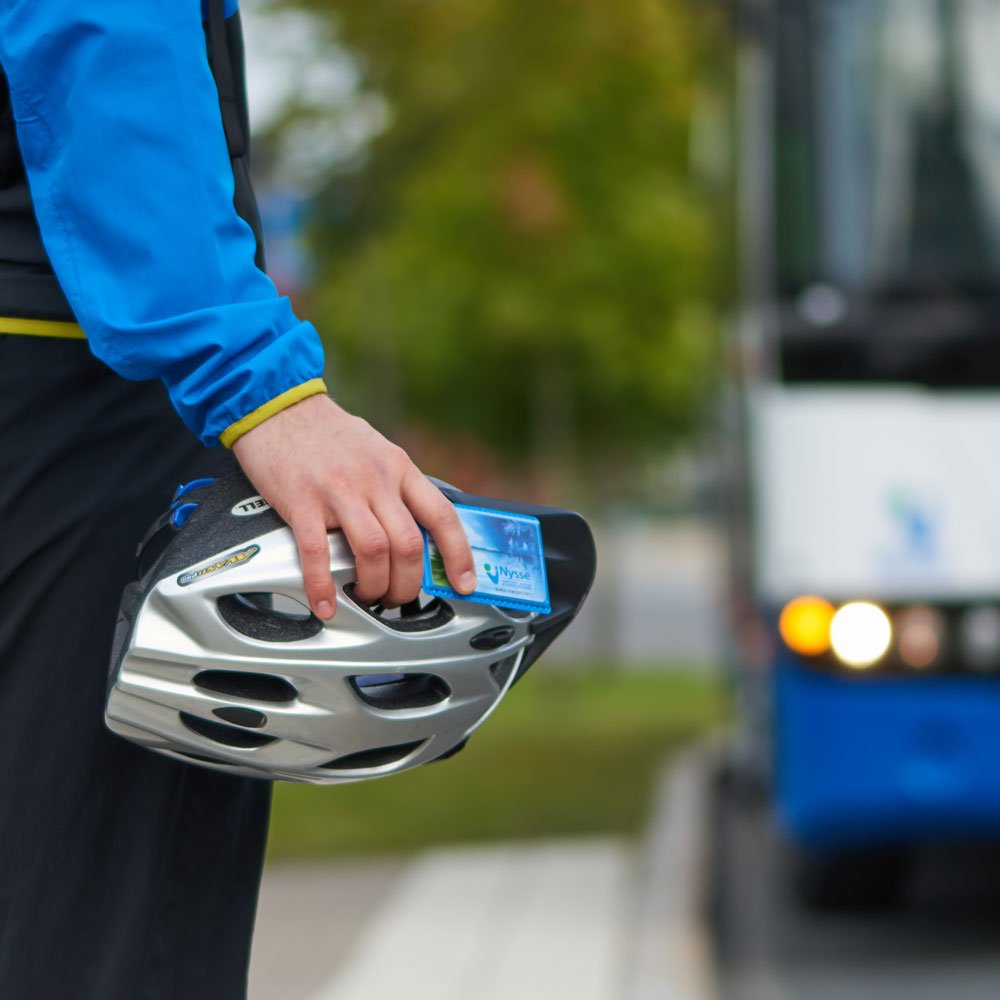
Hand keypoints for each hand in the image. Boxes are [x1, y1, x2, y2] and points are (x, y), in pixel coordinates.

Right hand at [232, 394, 475, 618]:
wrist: (277, 406)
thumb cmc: (325, 432)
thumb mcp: (378, 450)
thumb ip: (398, 485)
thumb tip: (419, 524)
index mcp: (398, 467)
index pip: (442, 515)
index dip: (458, 554)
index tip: (464, 581)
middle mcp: (374, 479)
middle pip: (409, 544)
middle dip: (408, 583)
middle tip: (399, 598)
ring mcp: (339, 490)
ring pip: (374, 551)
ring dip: (374, 585)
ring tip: (367, 595)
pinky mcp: (302, 501)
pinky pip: (318, 553)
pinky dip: (323, 585)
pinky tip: (326, 602)